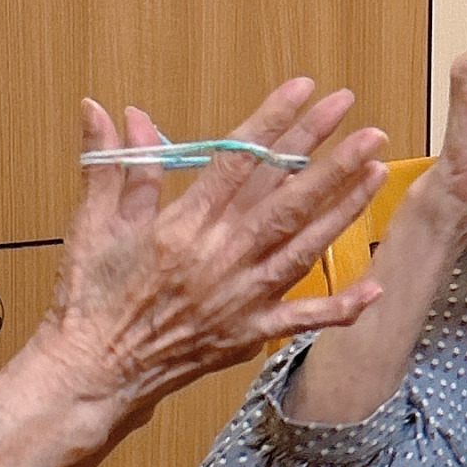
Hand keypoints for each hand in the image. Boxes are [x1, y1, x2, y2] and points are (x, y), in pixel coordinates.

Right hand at [34, 79, 387, 423]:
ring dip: (344, 208)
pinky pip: (301, 320)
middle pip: (285, 199)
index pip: (239, 160)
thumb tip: (108, 110)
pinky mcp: (247, 335)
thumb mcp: (93, 225)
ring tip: (376, 172)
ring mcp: (240, 299)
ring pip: (304, 246)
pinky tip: (373, 288)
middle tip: (367, 126)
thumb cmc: (89, 302)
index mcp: (182, 228)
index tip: (305, 90)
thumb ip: (111, 164)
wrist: (92, 376)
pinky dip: (339, 308)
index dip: (274, 120)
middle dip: (329, 158)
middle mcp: (220, 260)